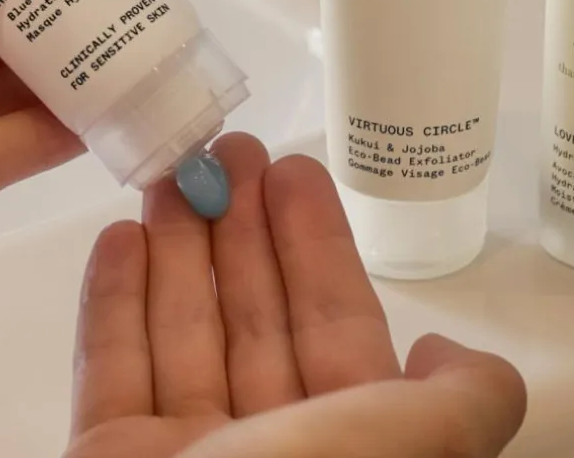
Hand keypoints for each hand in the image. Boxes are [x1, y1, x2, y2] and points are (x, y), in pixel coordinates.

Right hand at [67, 134, 525, 457]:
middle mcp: (264, 446)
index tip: (287, 168)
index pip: (330, 320)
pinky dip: (110, 303)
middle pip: (250, 311)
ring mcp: (178, 454)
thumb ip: (466, 401)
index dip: (312, 241)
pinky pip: (107, 369)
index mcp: (341, 441)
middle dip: (238, 226)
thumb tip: (452, 354)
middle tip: (220, 146)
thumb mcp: (413, 448)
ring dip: (174, 247)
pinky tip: (118, 238)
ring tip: (168, 174)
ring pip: (180, 328)